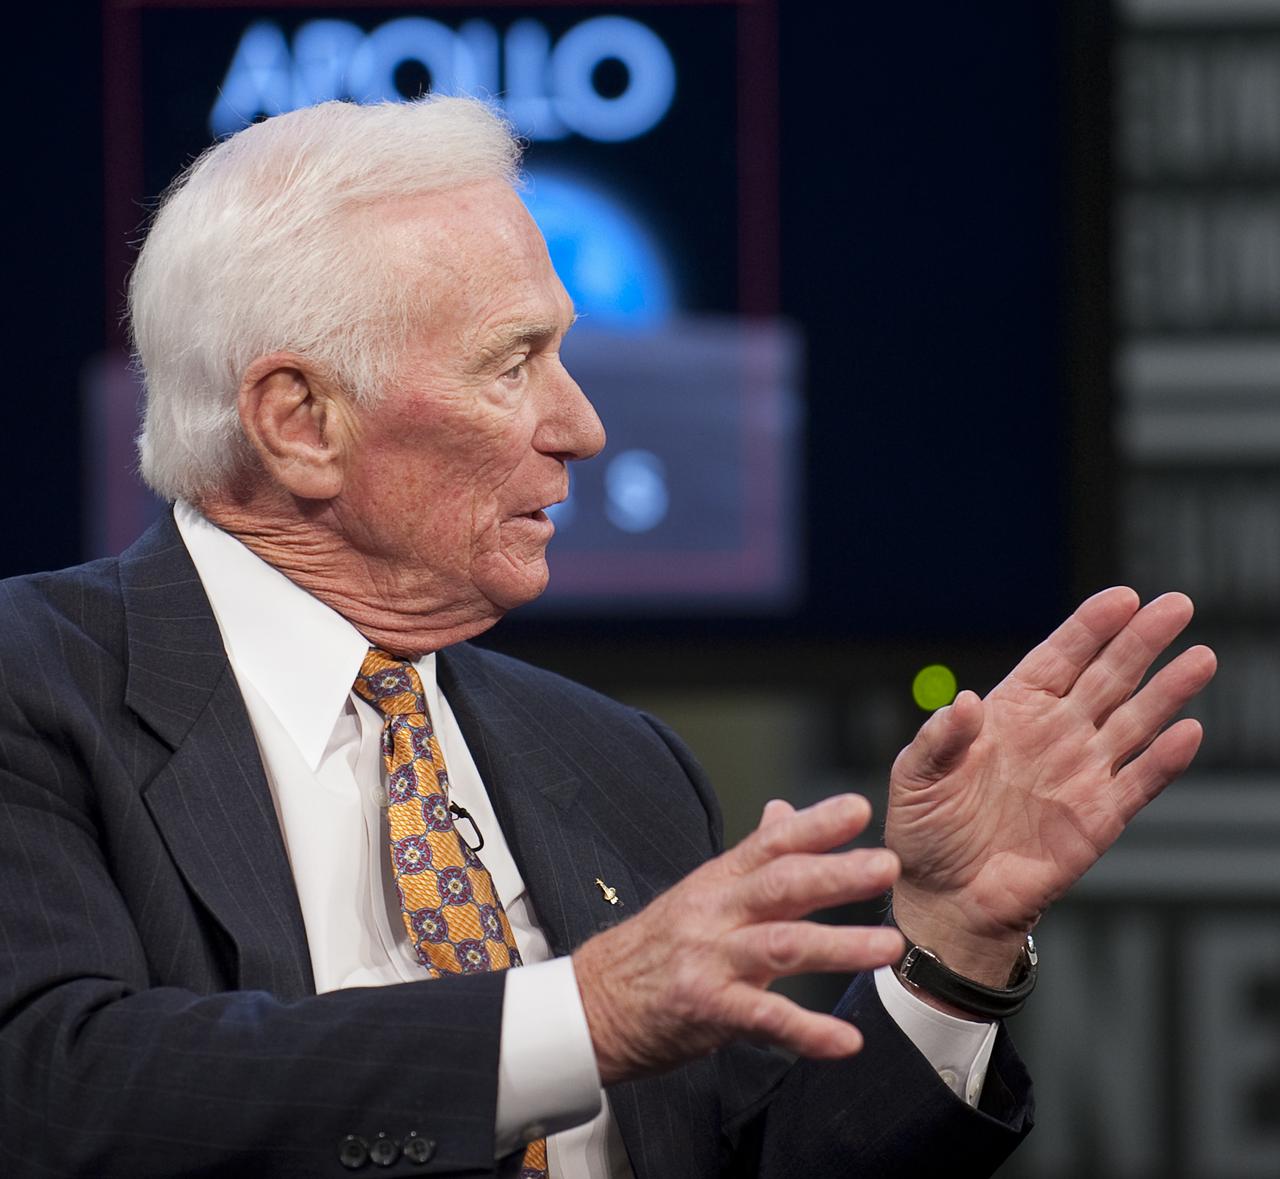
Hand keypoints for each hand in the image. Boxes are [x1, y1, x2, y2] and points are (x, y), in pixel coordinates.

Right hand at [572, 794, 905, 1084]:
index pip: (770, 844)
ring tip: (888, 948)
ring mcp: (709, 960)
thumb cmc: (652, 948)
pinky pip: (762, 1020)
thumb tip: (783, 810)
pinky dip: (806, 1031)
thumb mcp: (700, 892)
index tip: (859, 808)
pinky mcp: (705, 1008)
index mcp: (717, 882)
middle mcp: (715, 913)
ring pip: (780, 946)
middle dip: (837, 874)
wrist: (590, 1003)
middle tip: (887, 867)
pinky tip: (845, 1042)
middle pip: (780, 885)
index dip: (814, 824)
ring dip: (837, 946)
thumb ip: (752, 857)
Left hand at [887, 588, 1215, 983]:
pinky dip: (1164, 760)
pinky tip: (1188, 731)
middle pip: (1106, 677)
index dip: (1089, 627)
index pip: (1057, 658)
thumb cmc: (925, 831)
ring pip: (1133, 721)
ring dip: (1168, 690)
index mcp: (1009, 712)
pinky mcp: (1098, 819)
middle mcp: (1053, 734)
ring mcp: (1080, 773)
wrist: (945, 898)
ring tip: (1199, 657)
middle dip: (1141, 641)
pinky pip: (1138, 783)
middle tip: (1177, 605)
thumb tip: (965, 702)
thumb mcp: (914, 777)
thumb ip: (938, 738)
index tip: (1122, 598)